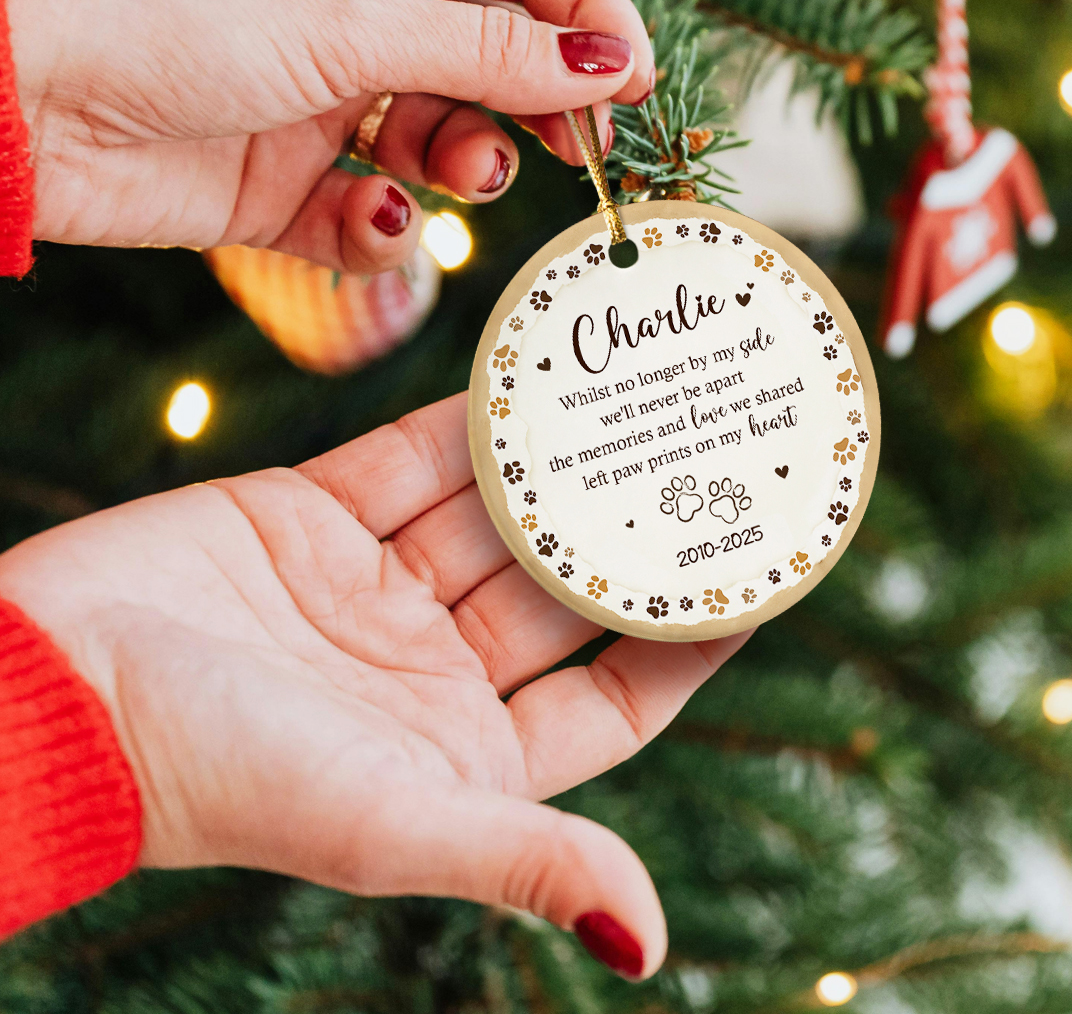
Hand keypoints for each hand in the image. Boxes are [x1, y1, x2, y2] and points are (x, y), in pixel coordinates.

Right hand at [0, 394, 745, 977]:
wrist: (50, 686)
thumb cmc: (212, 776)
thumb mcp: (386, 822)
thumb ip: (522, 859)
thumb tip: (645, 940)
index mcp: (465, 751)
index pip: (610, 695)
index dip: (682, 639)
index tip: (752, 576)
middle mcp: (431, 668)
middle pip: (561, 591)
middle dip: (631, 532)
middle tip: (712, 458)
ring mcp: (375, 588)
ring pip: (495, 513)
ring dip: (560, 465)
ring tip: (640, 400)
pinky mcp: (317, 516)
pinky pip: (417, 457)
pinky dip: (472, 420)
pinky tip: (531, 379)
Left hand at [1, 0, 653, 272]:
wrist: (30, 106)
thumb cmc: (176, 17)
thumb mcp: (354, 21)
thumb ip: (490, 53)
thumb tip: (612, 64)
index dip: (588, 14)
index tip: (636, 79)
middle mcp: (361, 5)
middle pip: (498, 52)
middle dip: (541, 101)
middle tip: (582, 150)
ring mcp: (332, 95)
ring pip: (446, 136)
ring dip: (465, 163)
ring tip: (462, 177)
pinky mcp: (295, 179)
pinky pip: (375, 210)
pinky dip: (382, 228)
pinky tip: (368, 222)